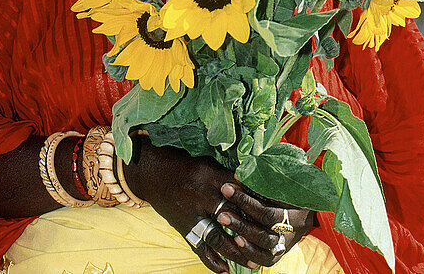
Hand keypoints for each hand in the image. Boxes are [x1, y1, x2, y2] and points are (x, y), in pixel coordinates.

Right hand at [123, 138, 313, 272]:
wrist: (149, 170)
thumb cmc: (180, 162)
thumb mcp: (205, 162)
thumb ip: (226, 175)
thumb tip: (252, 184)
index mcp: (209, 175)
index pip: (238, 191)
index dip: (256, 202)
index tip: (274, 211)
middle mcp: (200, 195)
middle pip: (232, 216)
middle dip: (251, 229)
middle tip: (270, 242)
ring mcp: (190, 213)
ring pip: (218, 236)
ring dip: (236, 250)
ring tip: (253, 262)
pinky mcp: (181, 227)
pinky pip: (198, 247)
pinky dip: (212, 261)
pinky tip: (225, 272)